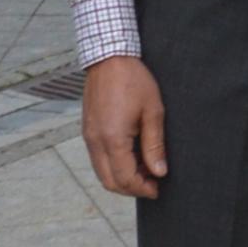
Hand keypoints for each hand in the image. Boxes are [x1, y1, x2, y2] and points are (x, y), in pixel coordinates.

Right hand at [82, 57, 167, 199]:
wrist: (109, 58)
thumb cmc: (134, 80)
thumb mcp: (153, 112)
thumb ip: (155, 145)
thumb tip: (160, 172)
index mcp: (112, 139)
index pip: (125, 179)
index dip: (143, 188)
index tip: (158, 188)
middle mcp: (96, 142)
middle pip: (110, 182)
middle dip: (131, 188)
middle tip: (152, 183)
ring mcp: (88, 137)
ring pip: (102, 172)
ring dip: (122, 177)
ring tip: (145, 169)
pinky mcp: (87, 130)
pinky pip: (98, 159)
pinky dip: (113, 165)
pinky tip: (131, 155)